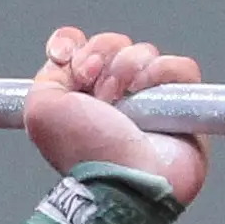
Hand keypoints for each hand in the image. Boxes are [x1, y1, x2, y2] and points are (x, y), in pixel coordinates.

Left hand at [23, 27, 205, 203]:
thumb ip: (48, 75)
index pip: (80, 46)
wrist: (124, 178)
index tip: (69, 60)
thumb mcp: (40, 111)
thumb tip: (68, 57)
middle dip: (102, 57)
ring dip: (128, 69)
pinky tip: (147, 94)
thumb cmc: (85, 152)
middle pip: (113, 44)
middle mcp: (114, 95)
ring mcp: (150, 99)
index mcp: (80, 96)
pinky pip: (181, 68)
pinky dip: (163, 73)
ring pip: (144, 53)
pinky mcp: (184, 103)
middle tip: (99, 92)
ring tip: (122, 101)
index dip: (75, 44)